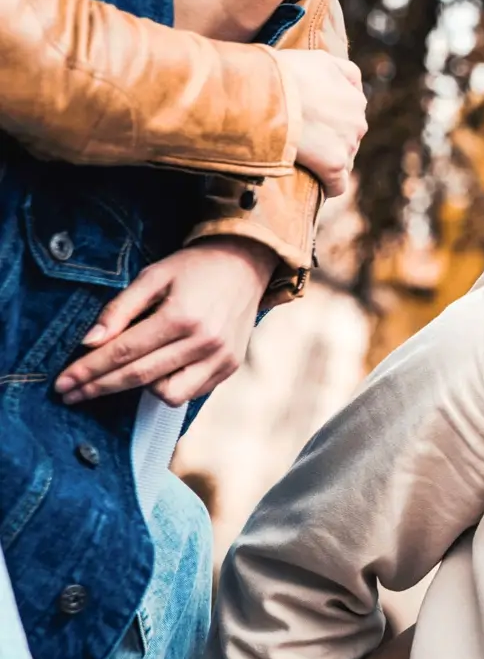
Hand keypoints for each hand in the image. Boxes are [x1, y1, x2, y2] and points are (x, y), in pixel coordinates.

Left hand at [55, 238, 274, 404]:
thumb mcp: (154, 275)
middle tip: (70, 394)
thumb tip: (89, 343)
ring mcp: (220, 358)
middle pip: (138, 376)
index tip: (62, 384)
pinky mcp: (229, 367)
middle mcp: (203, 342)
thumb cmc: (195, 268)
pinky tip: (158, 371)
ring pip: (168, 394)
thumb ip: (120, 309)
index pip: (123, 352)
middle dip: (98, 387)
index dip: (88, 370)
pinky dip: (169, 386)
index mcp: (181, 316)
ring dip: (140, 388)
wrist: (246, 264)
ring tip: (127, 372)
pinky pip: (191, 393)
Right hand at [280, 51, 366, 196]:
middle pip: (348, 137)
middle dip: (330, 140)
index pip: (350, 112)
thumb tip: (351, 84)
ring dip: (327, 162)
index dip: (330, 119)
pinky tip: (317, 187)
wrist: (267, 94)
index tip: (312, 122)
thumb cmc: (284, 73)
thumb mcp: (318, 58)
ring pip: (344, 159)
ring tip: (304, 162)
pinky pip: (337, 185)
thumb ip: (340, 70)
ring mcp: (347, 144)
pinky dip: (328, 187)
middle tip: (303, 142)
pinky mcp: (334, 165)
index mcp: (355, 96)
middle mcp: (357, 120)